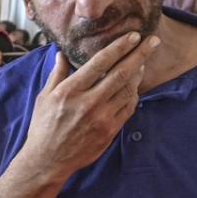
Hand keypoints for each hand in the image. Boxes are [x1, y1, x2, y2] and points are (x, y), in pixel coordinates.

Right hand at [20, 32, 160, 181]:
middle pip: (121, 73)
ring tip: (143, 63)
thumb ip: (56, 74)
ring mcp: (101, 118)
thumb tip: (61, 54)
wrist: (47, 161)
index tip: (133, 36)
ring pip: (128, 90)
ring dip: (138, 74)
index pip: (100, 63)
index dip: (119, 47)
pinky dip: (133, 95)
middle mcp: (88, 103)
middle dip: (140, 55)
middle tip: (153, 42)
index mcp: (69, 91)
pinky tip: (133, 86)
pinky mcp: (109, 131)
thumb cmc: (43, 128)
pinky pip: (128, 108)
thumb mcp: (43, 98)